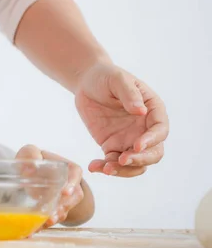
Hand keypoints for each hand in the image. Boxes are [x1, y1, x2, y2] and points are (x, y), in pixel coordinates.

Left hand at [16, 145, 83, 227]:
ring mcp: (64, 201)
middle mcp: (70, 186)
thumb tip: (29, 169)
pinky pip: (53, 218)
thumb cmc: (34, 161)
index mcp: (68, 169)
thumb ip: (30, 155)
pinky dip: (43, 225)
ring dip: (54, 218)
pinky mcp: (56, 211)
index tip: (66, 192)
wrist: (32, 173)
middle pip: (71, 198)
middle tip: (53, 215)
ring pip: (63, 210)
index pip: (75, 174)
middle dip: (62, 207)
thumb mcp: (31, 152)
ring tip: (45, 223)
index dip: (72, 183)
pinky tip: (34, 229)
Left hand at [75, 62, 168, 176]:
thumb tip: (140, 111)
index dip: (152, 141)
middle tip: (121, 160)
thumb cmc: (106, 77)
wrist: (87, 83)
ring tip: (105, 169)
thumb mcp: (117, 79)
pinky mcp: (112, 146)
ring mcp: (129, 139)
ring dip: (123, 171)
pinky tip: (93, 166)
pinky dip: (105, 167)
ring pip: (135, 164)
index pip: (160, 130)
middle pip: (153, 153)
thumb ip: (129, 94)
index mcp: (153, 111)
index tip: (137, 145)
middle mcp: (145, 129)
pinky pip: (113, 163)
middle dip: (140, 160)